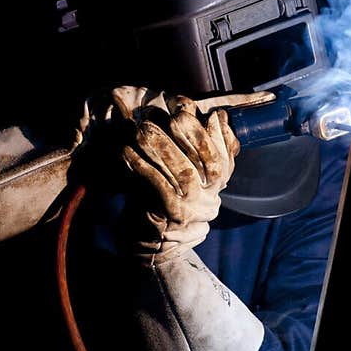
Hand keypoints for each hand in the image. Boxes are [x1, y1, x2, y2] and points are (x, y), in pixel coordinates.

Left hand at [112, 88, 273, 262]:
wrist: (152, 242)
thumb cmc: (167, 195)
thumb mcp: (187, 170)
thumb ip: (200, 145)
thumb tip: (216, 115)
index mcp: (217, 183)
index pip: (223, 154)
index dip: (212, 131)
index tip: (191, 108)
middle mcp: (211, 196)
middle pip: (207, 162)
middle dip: (189, 134)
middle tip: (169, 115)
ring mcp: (193, 208)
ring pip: (184, 173)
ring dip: (162, 147)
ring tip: (143, 129)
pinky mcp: (172, 216)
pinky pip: (159, 187)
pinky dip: (143, 167)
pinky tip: (127, 152)